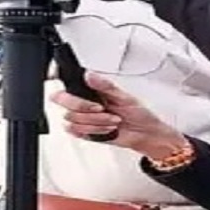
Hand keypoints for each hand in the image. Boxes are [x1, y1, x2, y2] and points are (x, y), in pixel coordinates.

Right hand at [52, 72, 188, 158]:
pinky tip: (105, 129)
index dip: (69, 93)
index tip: (89, 99)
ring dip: (96, 122)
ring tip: (110, 120)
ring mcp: (85, 118)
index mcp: (92, 90)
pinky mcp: (87, 132)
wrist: (144, 134)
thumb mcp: (124, 96)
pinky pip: (78, 133)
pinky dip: (94, 132)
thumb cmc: (138, 113)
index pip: (67, 88)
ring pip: (73, 120)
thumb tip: (89, 75)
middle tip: (101, 109)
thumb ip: (105, 85)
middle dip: (85, 108)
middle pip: (65, 104)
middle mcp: (85, 103)